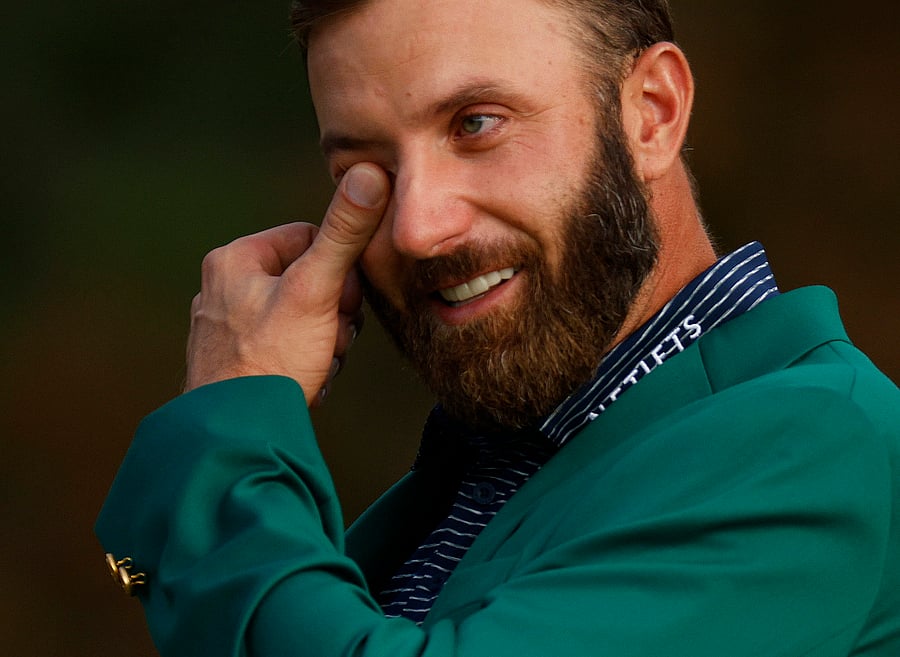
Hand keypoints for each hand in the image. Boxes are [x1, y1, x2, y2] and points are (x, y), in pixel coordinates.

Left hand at [184, 163, 389, 405]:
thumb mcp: (316, 291)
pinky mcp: (232, 359)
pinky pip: (284, 345)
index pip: (310, 238)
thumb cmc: (272, 360)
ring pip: (301, 315)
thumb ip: (343, 234)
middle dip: (333, 313)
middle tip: (330, 340)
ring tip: (316, 364)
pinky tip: (304, 379)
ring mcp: (224, 326)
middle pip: (308, 280)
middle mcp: (222, 287)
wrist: (237, 435)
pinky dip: (303, 361)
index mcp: (235, 259)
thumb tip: (369, 172)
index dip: (340, 272)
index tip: (342, 304)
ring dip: (323, 340)